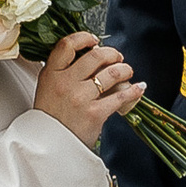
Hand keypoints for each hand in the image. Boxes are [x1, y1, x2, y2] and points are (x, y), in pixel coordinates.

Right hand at [35, 30, 145, 149]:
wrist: (49, 148)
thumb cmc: (51, 118)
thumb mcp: (47, 89)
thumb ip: (63, 72)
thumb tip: (90, 55)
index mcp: (51, 74)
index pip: (67, 45)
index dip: (84, 37)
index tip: (95, 40)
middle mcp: (65, 83)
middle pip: (95, 56)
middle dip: (112, 54)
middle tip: (117, 58)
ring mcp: (80, 98)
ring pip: (111, 73)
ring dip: (125, 69)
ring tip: (127, 72)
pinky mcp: (94, 113)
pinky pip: (120, 96)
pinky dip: (134, 90)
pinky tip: (138, 88)